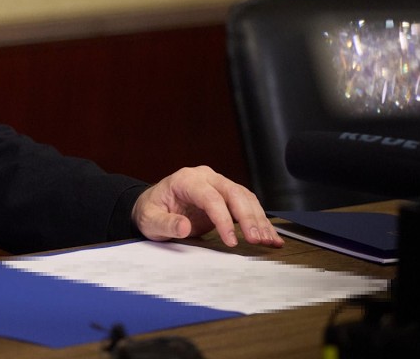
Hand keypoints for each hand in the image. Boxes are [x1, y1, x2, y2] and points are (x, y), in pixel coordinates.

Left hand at [132, 166, 283, 248]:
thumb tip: (183, 226)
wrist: (153, 206)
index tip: (231, 240)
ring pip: (245, 198)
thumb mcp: (149, 220)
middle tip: (257, 240)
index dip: (223, 218)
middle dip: (248, 217)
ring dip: (259, 220)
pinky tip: (270, 235)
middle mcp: (205, 178)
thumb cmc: (151, 211)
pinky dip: (259, 220)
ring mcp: (218, 185)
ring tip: (269, 240)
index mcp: (186, 180)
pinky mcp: (226, 197)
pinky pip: (247, 205)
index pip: (210, 197)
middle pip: (233, 193)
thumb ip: (165, 224)